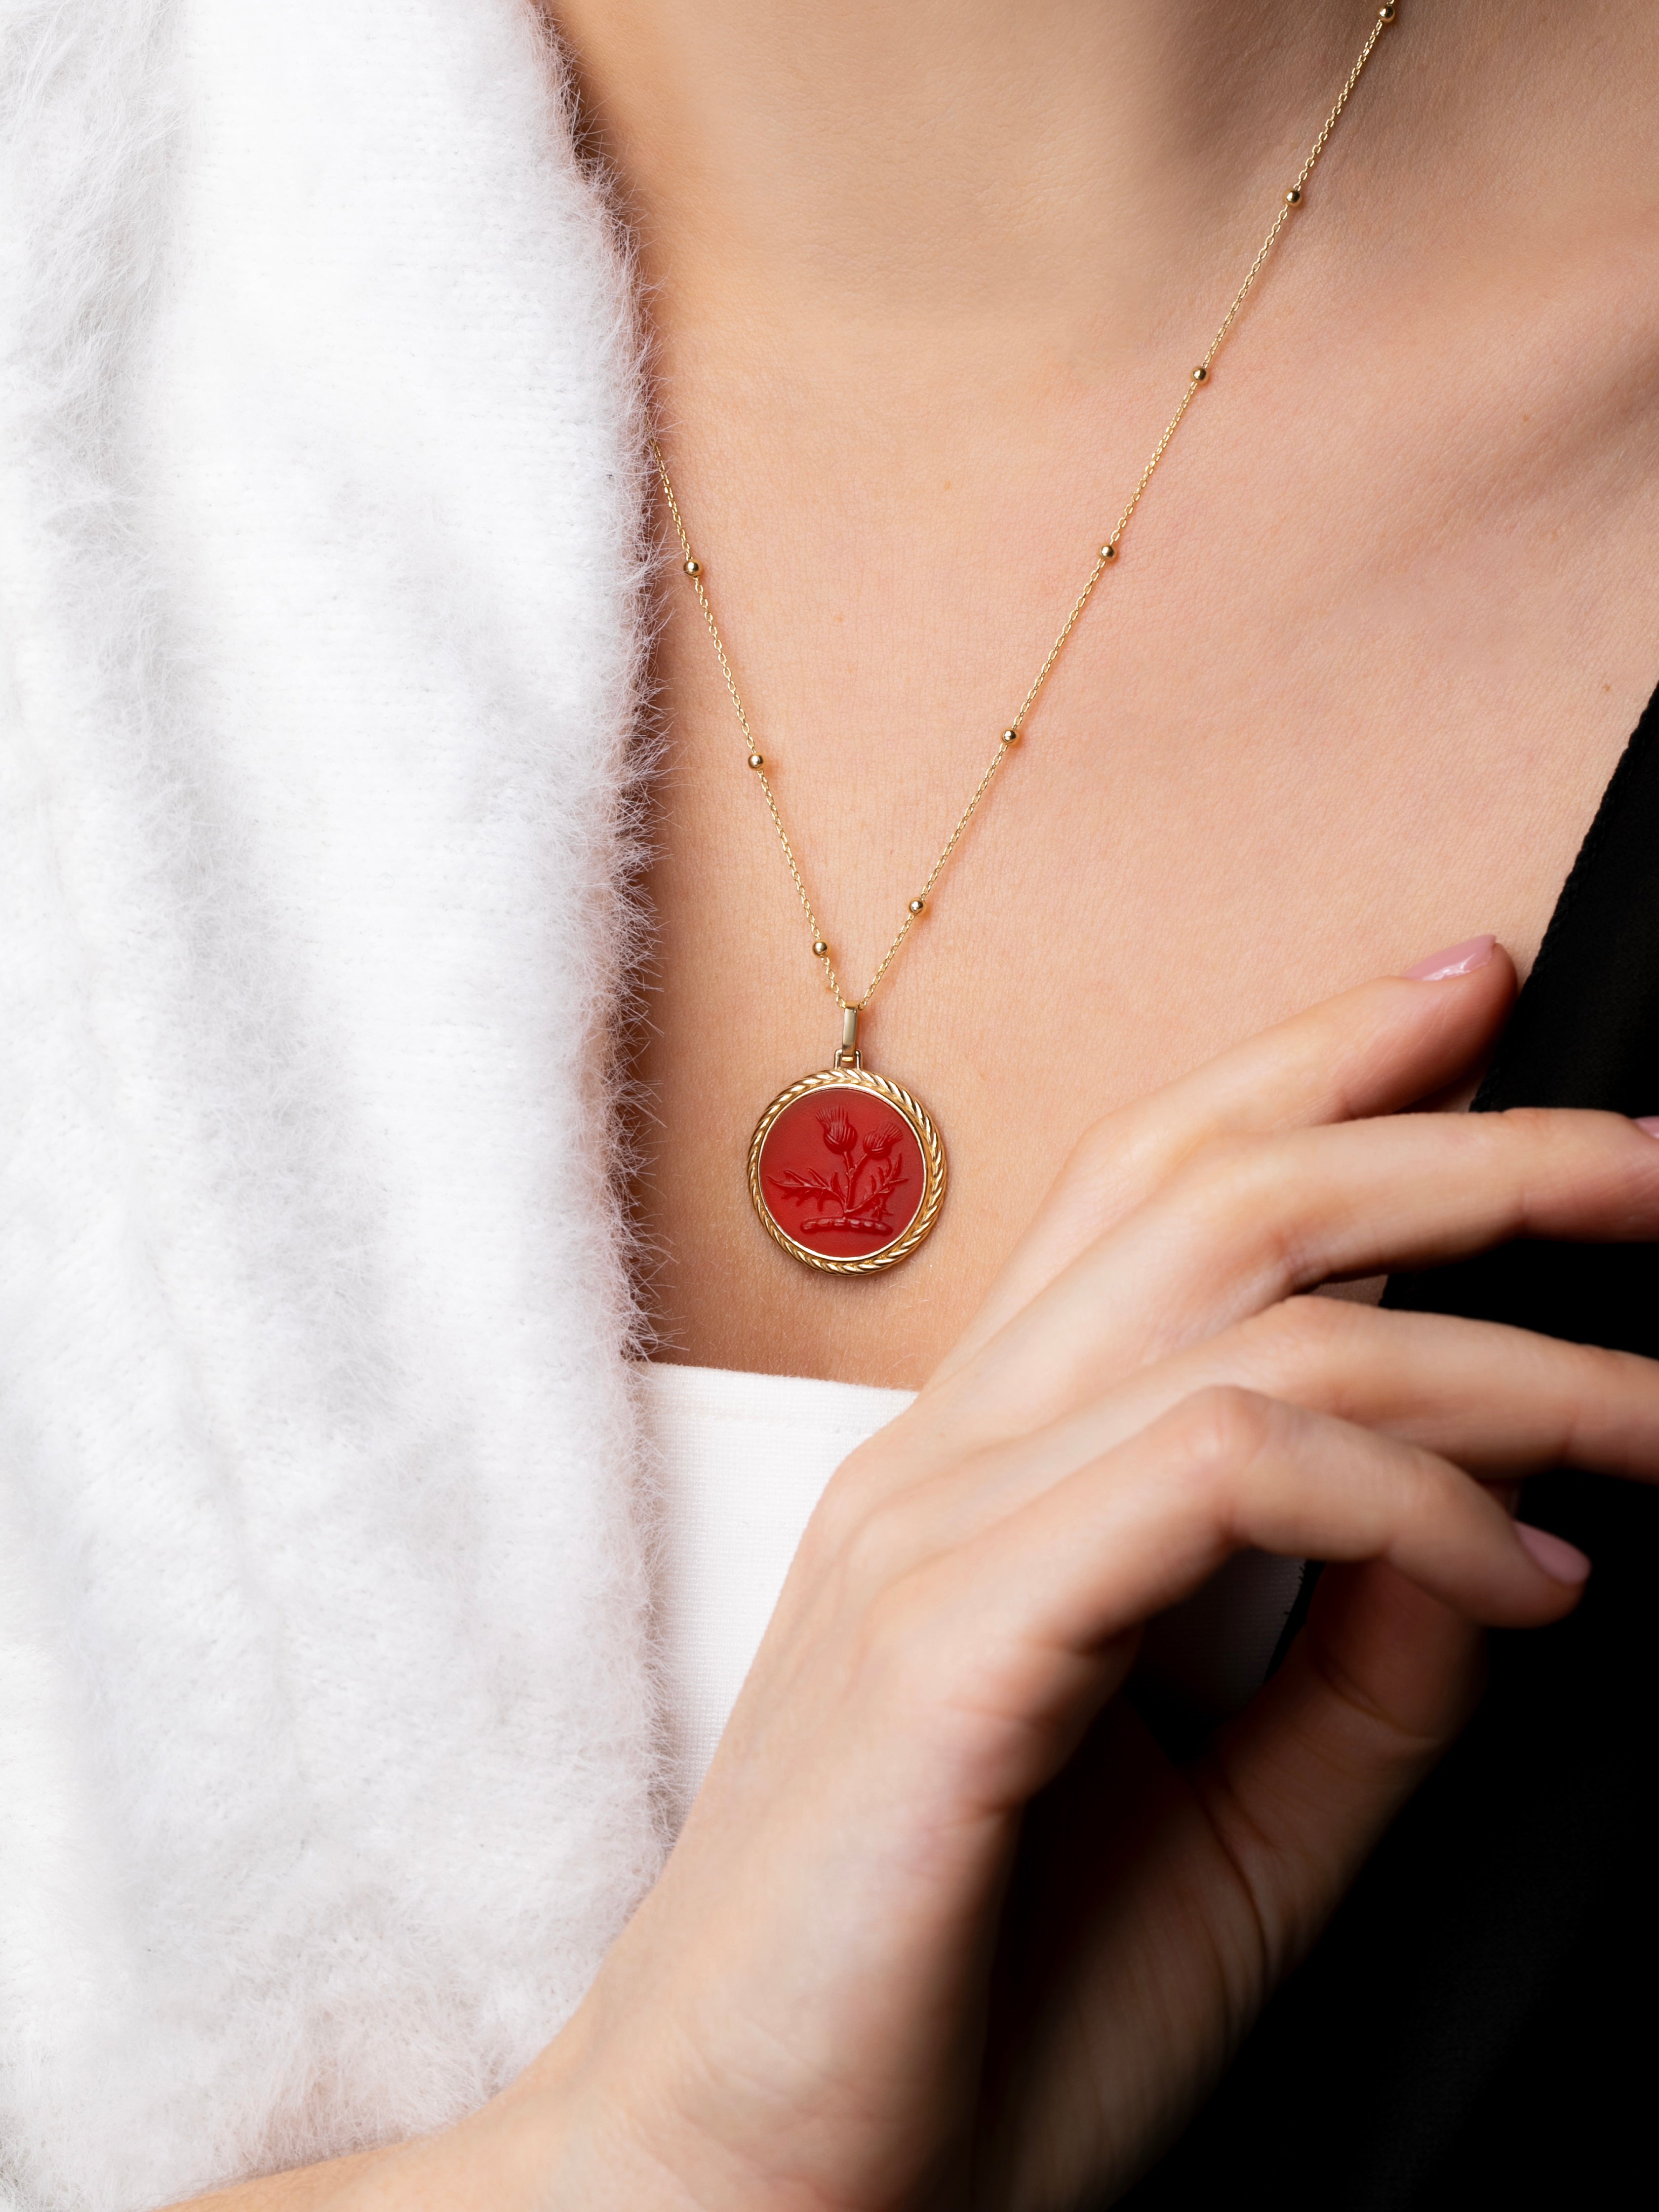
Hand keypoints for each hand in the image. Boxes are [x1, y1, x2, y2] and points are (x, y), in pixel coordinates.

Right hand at [507, 942, 1658, 2211]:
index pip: (1159, 1186)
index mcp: (985, 1469)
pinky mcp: (946, 1644)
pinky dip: (1415, 1506)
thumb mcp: (1233, 1824)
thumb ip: (1362, 1665)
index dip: (1320, 1062)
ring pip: (1245, 1318)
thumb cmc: (969, 2026)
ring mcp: (932, 1532)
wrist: (743, 2209)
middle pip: (1216, 1198)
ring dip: (1503, 1346)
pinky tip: (1543, 1579)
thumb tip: (1509, 1517)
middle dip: (1460, 1143)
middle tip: (1656, 1148)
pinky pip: (1219, 1482)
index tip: (1481, 991)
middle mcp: (947, 1457)